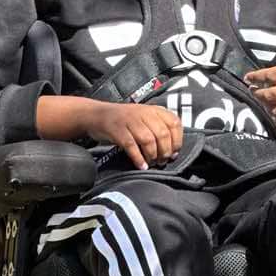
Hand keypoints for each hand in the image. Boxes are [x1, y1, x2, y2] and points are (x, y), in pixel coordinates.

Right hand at [37, 96, 182, 169]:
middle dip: (165, 152)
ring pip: (148, 140)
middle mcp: (144, 113)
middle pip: (162, 134)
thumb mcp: (144, 118)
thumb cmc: (125, 121)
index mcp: (154, 109)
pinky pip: (131, 146)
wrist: (98, 115)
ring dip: (152, 156)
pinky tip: (141, 166)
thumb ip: (159, 128)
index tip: (174, 153)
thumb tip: (173, 151)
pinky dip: (138, 158)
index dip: (177, 140)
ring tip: (151, 164)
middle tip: (162, 162)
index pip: (174, 123)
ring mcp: (130, 120)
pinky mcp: (117, 130)